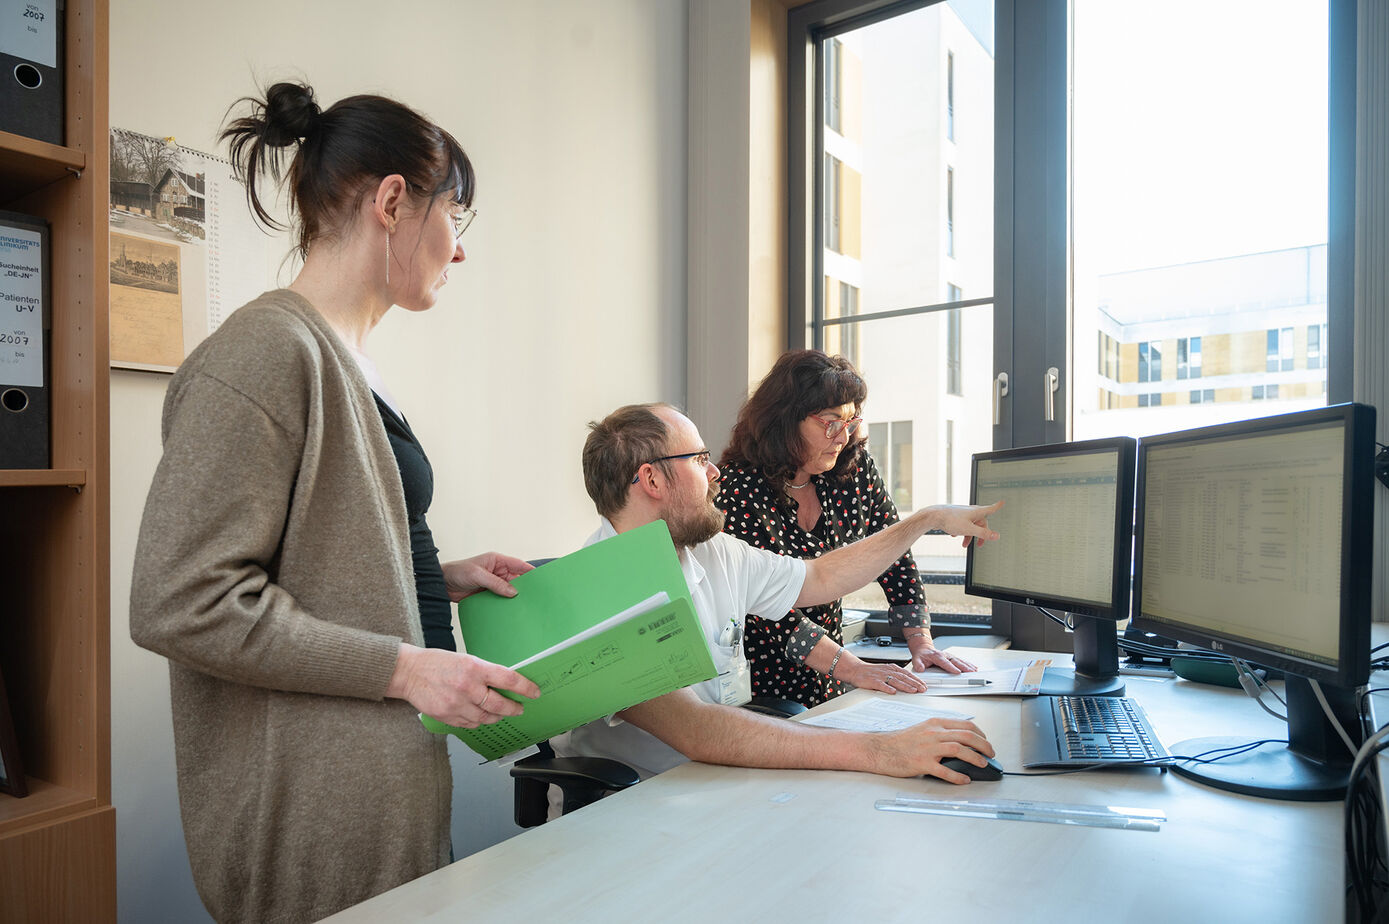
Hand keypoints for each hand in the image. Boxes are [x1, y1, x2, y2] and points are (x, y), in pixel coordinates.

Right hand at [386, 643, 540, 728]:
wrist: (409, 673)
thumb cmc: (436, 663)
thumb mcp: (465, 659)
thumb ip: (484, 672)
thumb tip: (505, 684)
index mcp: (474, 668)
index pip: (508, 679)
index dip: (525, 688)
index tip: (534, 692)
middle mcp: (467, 687)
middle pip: (500, 705)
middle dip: (514, 708)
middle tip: (519, 708)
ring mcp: (457, 705)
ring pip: (486, 718)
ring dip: (496, 717)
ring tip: (499, 713)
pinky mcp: (448, 717)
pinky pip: (470, 724)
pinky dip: (478, 721)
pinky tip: (479, 715)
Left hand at [442, 552, 533, 601]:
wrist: (440, 584)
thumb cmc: (456, 572)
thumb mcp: (477, 575)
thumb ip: (496, 583)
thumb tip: (513, 592)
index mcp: (497, 561)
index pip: (518, 565)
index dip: (531, 572)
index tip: (542, 580)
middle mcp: (497, 572)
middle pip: (516, 580)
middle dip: (525, 588)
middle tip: (534, 598)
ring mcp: (492, 584)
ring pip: (509, 592)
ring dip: (514, 599)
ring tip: (524, 608)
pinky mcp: (487, 595)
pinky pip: (499, 600)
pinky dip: (504, 605)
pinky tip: (509, 612)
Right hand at [834, 652, 926, 693]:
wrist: (855, 669)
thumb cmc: (870, 672)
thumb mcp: (885, 671)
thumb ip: (895, 676)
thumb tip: (908, 684)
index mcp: (891, 668)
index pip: (907, 674)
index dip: (916, 679)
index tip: (924, 685)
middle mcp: (887, 671)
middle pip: (903, 677)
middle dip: (914, 683)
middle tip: (922, 689)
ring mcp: (880, 676)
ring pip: (895, 681)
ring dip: (905, 686)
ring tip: (913, 690)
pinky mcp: (872, 681)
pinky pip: (881, 684)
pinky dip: (887, 688)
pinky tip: (893, 692)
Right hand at [873, 717, 994, 779]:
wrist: (880, 749)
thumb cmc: (900, 741)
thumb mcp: (923, 729)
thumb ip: (940, 733)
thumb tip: (960, 742)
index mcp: (935, 723)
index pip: (966, 725)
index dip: (981, 734)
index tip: (986, 741)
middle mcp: (933, 733)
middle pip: (967, 736)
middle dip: (984, 745)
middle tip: (991, 754)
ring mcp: (928, 748)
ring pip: (959, 749)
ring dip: (975, 758)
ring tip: (983, 764)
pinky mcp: (922, 763)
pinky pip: (945, 770)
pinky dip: (958, 776)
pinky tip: (964, 780)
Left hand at [906, 636, 977, 673]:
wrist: (923, 649)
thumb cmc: (921, 655)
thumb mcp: (916, 659)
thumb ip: (918, 664)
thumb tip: (920, 669)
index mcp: (936, 655)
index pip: (945, 662)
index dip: (951, 667)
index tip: (957, 672)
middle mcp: (944, 655)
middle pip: (955, 661)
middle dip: (964, 667)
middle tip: (970, 672)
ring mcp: (949, 656)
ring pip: (960, 661)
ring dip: (967, 665)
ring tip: (974, 670)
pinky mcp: (952, 658)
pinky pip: (961, 661)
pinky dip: (968, 664)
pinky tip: (973, 667)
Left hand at [927, 500, 1003, 547]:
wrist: (934, 516)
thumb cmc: (950, 520)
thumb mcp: (969, 529)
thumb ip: (983, 533)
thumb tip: (996, 536)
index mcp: (976, 512)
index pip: (990, 509)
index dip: (997, 506)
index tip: (1002, 502)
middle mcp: (970, 511)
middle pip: (981, 522)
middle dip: (980, 534)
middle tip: (979, 545)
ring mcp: (963, 513)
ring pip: (970, 525)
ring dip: (968, 535)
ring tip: (964, 544)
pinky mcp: (955, 516)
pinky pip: (962, 524)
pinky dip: (960, 531)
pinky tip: (953, 535)